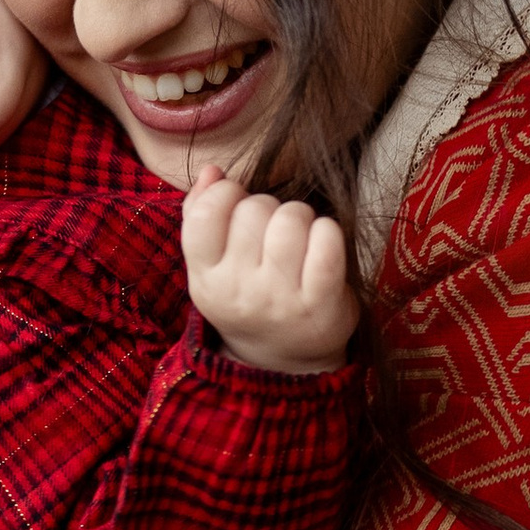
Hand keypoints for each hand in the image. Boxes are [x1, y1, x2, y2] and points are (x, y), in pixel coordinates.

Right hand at [182, 179, 356, 376]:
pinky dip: (328, 231)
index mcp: (206, 278)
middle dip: (267, 206)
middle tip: (272, 230)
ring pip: (292, 217)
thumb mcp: (211, 265)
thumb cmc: (246, 295)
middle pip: (253, 209)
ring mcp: (281, 298)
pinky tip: (323, 244)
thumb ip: (200, 213)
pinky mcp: (321, 302)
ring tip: (299, 236)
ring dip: (300, 216)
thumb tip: (213, 170)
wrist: (284, 359)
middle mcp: (240, 291)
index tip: (238, 203)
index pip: (205, 214)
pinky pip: (327, 240)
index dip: (226, 193)